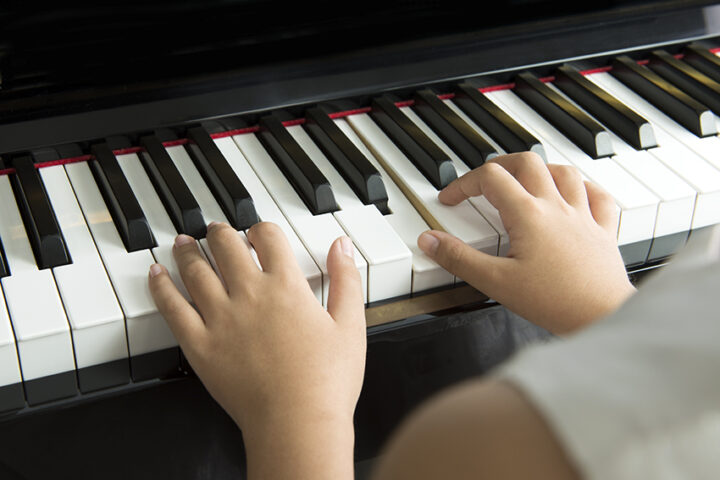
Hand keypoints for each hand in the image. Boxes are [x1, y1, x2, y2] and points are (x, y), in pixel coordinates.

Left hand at [148, 222, 365, 478]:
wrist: (297, 422)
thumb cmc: (326, 381)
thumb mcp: (351, 324)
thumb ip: (346, 280)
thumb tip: (343, 246)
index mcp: (286, 286)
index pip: (268, 237)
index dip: (261, 229)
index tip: (258, 232)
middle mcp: (249, 294)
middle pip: (226, 246)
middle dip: (220, 232)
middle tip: (215, 228)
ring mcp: (221, 319)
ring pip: (196, 270)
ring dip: (187, 250)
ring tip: (183, 241)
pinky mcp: (200, 345)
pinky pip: (172, 308)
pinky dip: (161, 286)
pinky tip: (156, 274)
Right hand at [417, 152, 634, 333]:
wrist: (602, 316)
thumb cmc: (555, 302)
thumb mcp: (495, 282)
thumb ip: (459, 259)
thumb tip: (429, 240)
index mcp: (528, 214)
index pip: (490, 178)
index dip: (464, 184)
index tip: (451, 199)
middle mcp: (556, 207)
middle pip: (527, 163)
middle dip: (500, 165)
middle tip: (484, 181)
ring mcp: (583, 216)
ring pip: (563, 172)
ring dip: (540, 169)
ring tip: (525, 180)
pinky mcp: (603, 230)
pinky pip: (599, 195)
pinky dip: (583, 188)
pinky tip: (575, 194)